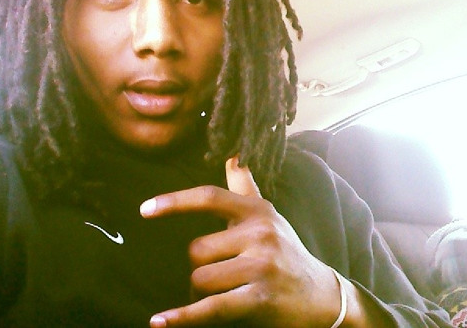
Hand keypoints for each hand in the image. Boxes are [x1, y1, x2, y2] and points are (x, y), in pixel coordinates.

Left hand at [140, 156, 342, 326]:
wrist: (322, 296)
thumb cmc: (286, 250)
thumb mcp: (269, 215)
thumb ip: (245, 187)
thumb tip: (231, 156)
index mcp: (256, 210)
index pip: (209, 198)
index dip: (175, 202)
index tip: (144, 209)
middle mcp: (260, 232)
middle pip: (197, 250)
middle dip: (196, 268)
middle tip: (212, 279)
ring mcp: (261, 265)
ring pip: (200, 279)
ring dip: (197, 294)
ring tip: (216, 295)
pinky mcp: (261, 298)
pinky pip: (211, 307)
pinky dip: (183, 317)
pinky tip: (160, 322)